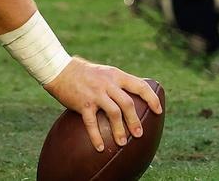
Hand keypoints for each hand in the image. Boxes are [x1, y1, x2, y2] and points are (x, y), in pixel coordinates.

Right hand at [43, 58, 163, 152]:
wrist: (60, 70)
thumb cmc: (85, 73)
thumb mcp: (106, 72)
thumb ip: (119, 82)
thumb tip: (136, 94)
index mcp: (116, 75)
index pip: (139, 85)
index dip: (151, 98)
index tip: (158, 110)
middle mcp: (108, 84)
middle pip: (128, 103)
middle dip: (135, 121)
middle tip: (139, 134)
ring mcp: (95, 93)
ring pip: (113, 113)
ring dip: (119, 130)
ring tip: (123, 143)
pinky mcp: (83, 103)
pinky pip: (92, 122)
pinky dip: (96, 137)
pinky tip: (100, 147)